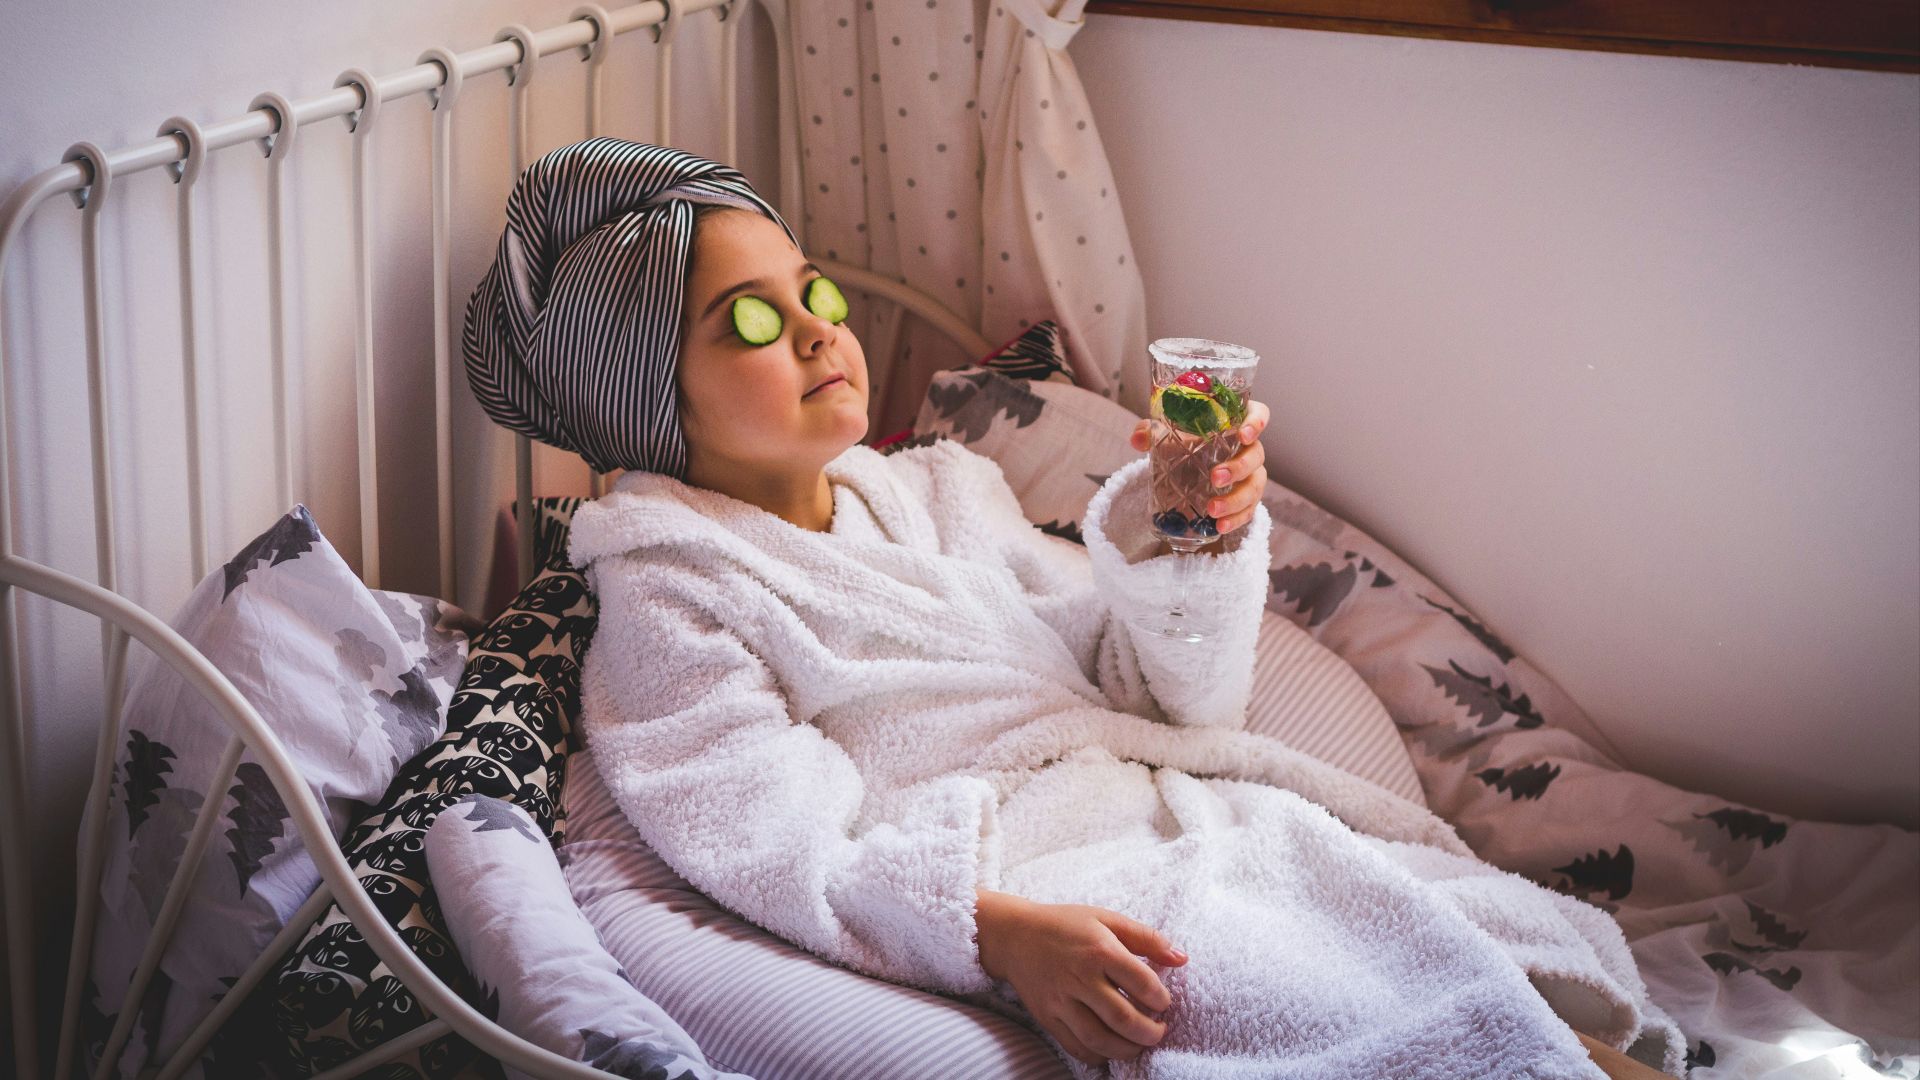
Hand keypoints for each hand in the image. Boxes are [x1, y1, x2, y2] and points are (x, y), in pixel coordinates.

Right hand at [975, 889, 1186, 1066]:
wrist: (1014, 935)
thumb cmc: (1065, 924)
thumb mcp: (1106, 918)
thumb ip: (1146, 938)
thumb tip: (1182, 958)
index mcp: (1100, 949)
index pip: (1142, 984)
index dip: (1161, 999)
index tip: (1164, 1003)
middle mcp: (1080, 977)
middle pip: (1123, 1017)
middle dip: (1150, 1032)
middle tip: (1159, 1031)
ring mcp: (1061, 1000)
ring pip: (1100, 1038)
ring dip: (1128, 1049)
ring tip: (1139, 1043)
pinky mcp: (1047, 1017)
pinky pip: (1076, 1046)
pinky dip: (1098, 1056)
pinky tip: (1111, 1050)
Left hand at [1129, 399, 1270, 535]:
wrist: (1185, 471)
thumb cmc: (1184, 444)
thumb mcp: (1168, 436)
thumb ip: (1152, 432)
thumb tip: (1139, 439)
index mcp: (1234, 424)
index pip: (1258, 414)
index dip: (1257, 421)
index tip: (1243, 434)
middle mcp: (1248, 448)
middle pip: (1256, 455)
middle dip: (1238, 468)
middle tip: (1215, 478)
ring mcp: (1250, 475)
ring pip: (1255, 486)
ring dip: (1235, 499)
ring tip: (1212, 510)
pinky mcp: (1246, 499)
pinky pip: (1249, 510)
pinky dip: (1236, 519)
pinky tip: (1220, 527)